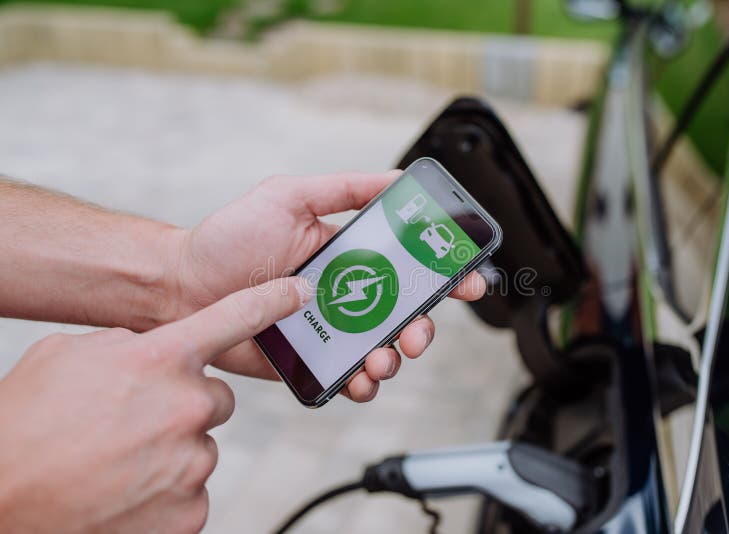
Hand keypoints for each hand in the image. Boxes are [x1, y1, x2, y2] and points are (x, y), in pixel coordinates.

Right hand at [0, 278, 306, 532]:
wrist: (1, 500)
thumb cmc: (25, 424)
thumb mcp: (70, 356)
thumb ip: (128, 345)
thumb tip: (152, 350)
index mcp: (160, 359)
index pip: (235, 316)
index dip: (272, 300)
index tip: (300, 292)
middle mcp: (188, 406)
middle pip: (216, 398)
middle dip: (185, 407)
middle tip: (138, 422)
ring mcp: (192, 463)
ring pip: (200, 447)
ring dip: (171, 452)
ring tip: (118, 461)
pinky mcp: (191, 512)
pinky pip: (192, 491)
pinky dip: (166, 493)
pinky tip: (125, 490)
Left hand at [173, 171, 485, 401]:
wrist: (182, 288)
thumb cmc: (228, 238)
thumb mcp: (287, 196)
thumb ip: (343, 188)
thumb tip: (398, 177)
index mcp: (349, 252)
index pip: (409, 262)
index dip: (444, 272)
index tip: (468, 280)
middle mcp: (347, 291)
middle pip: (405, 312)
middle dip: (423, 326)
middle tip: (418, 333)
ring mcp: (330, 328)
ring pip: (383, 348)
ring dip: (395, 357)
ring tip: (381, 358)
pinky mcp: (310, 359)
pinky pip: (348, 375)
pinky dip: (363, 383)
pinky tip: (360, 379)